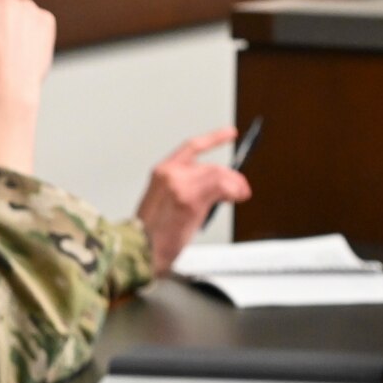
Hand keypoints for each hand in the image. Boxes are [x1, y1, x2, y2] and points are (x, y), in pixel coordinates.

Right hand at [136, 128, 254, 274]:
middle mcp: (170, 174)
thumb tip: (217, 190)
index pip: (191, 147)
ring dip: (235, 186)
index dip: (214, 138)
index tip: (230, 133)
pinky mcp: (190, 200)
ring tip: (240, 195)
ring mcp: (180, 186)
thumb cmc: (150, 234)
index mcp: (161, 172)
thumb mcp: (164, 203)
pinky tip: (236, 198)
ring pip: (219, 175)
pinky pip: (221, 187)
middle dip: (232, 177)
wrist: (140, 249)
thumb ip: (186, 189)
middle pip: (212, 166)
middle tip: (241, 189)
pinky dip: (233, 191)